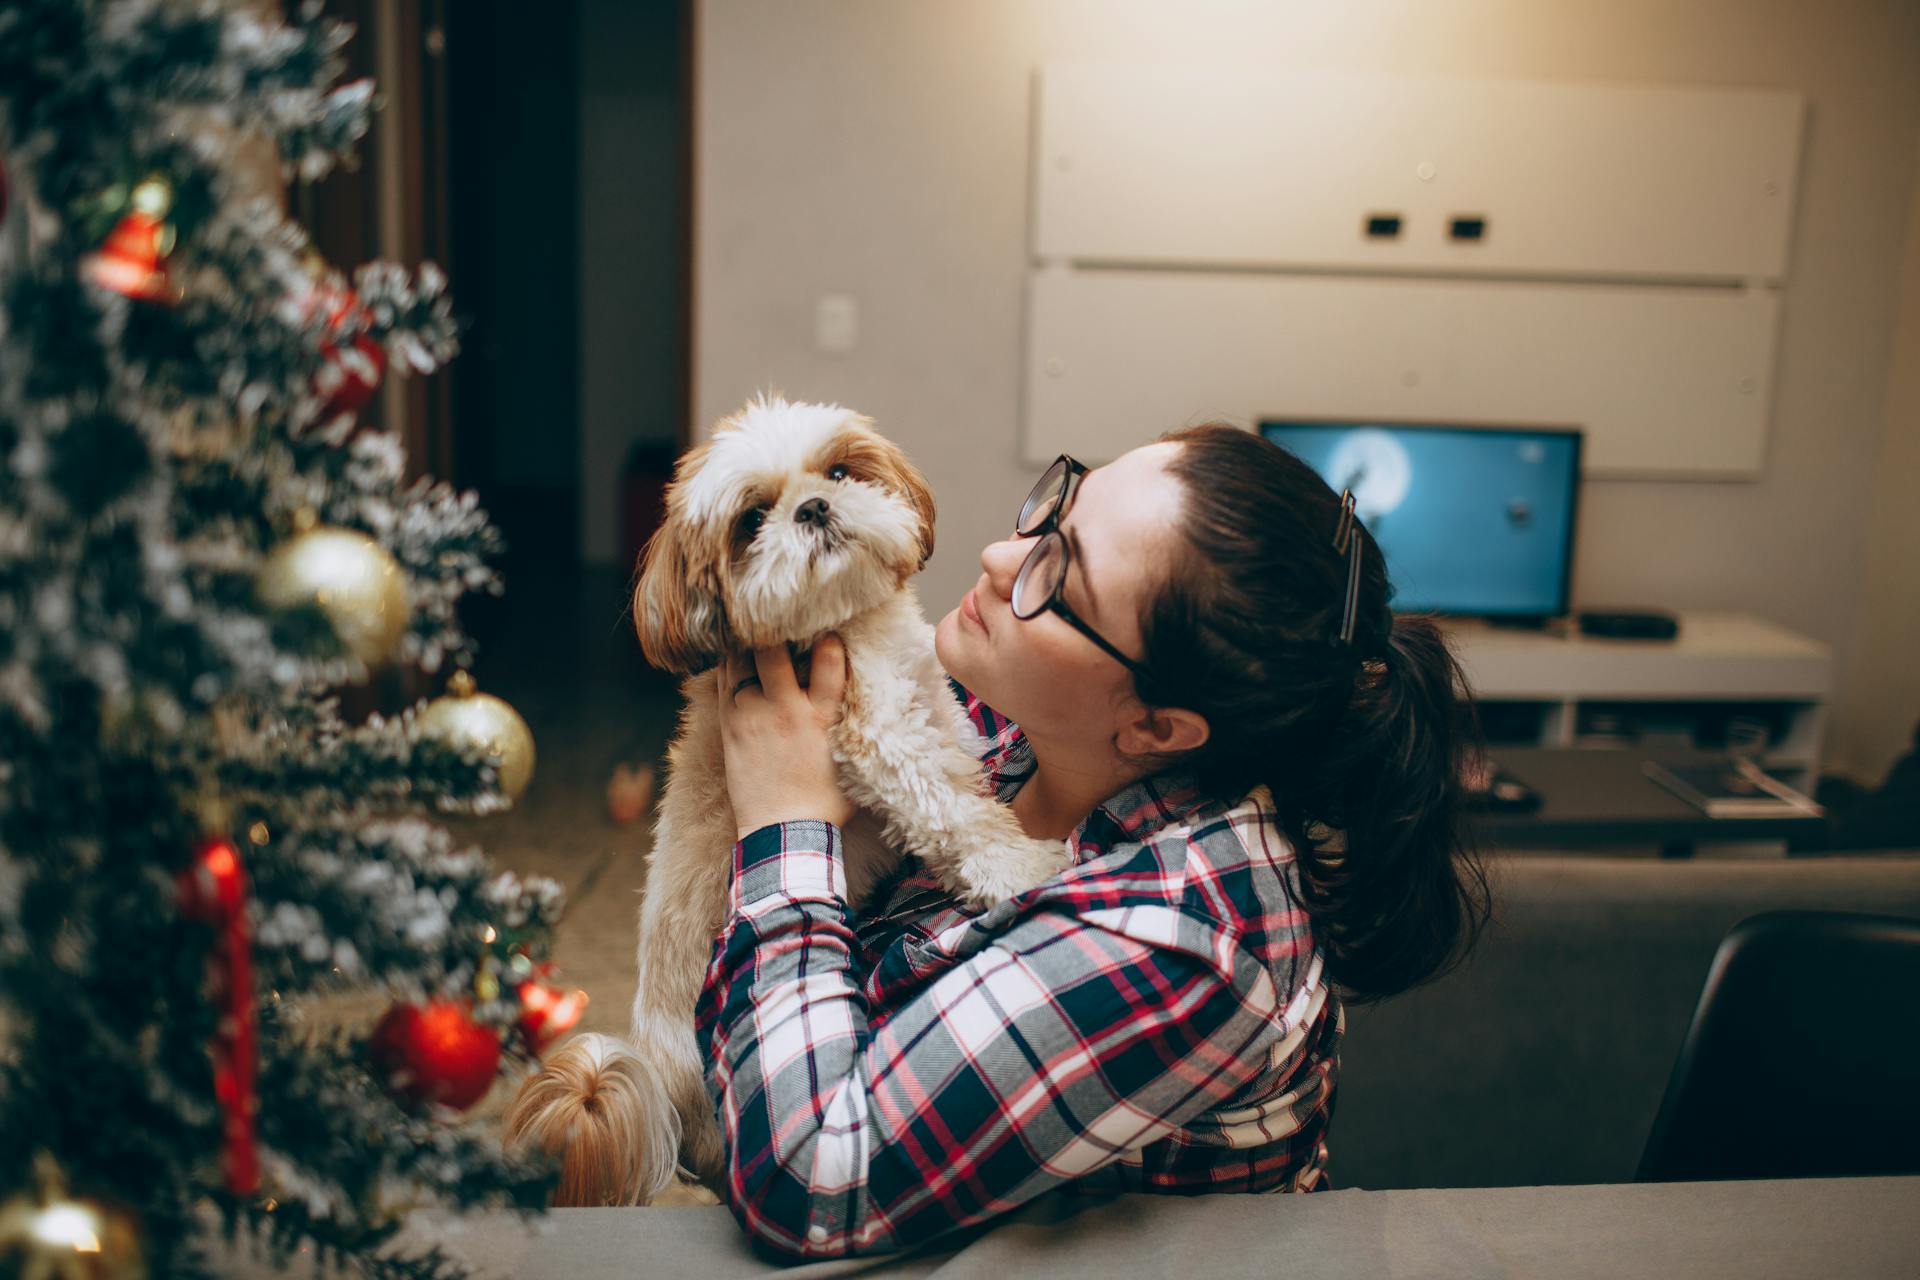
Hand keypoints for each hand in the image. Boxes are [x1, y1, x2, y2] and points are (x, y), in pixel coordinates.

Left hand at [716, 636, 854, 839]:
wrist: (784, 835)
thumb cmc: (824, 804)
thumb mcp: (851, 762)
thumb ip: (852, 729)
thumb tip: (873, 714)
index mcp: (820, 718)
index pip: (829, 662)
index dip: (828, 641)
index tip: (828, 633)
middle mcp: (785, 710)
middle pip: (772, 652)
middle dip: (774, 632)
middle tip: (777, 620)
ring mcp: (752, 716)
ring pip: (741, 662)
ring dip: (746, 644)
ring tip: (750, 630)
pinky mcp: (730, 727)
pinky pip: (723, 683)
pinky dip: (728, 665)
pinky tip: (732, 654)